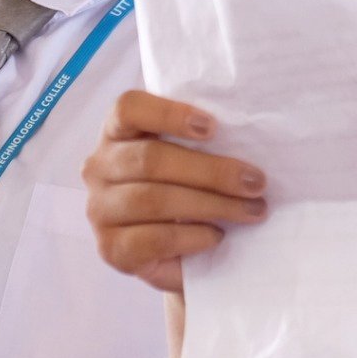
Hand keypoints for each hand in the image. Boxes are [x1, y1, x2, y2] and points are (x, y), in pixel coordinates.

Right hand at [81, 90, 267, 293]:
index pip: (129, 108)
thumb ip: (203, 140)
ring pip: (153, 200)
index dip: (169, 114)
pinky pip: (154, 240)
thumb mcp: (189, 154)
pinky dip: (192, 237)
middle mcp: (99, 167)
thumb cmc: (184, 186)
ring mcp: (100, 210)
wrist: (168, 247)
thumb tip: (251, 137)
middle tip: (256, 182)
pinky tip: (217, 235)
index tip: (213, 127)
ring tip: (251, 210)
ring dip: (212, 205)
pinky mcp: (111, 249)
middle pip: (151, 160)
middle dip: (212, 172)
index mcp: (117, 132)